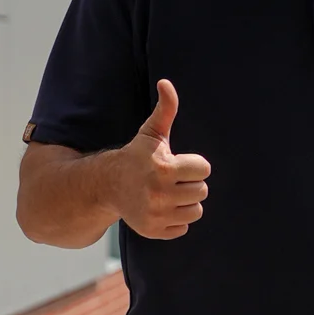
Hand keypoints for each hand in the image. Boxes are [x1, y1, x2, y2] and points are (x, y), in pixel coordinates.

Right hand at [116, 80, 209, 240]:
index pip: (204, 169)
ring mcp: (156, 215)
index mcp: (164, 168)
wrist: (109, 185)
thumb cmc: (138, 157)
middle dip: (190, 183)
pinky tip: (161, 208)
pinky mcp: (153, 231)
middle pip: (202, 191)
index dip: (193, 165)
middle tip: (172, 179)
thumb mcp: (152, 133)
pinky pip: (183, 228)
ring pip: (196, 211)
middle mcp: (159, 193)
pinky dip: (176, 220)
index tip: (176, 163)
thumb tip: (166, 83)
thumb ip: (165, 109)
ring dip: (186, 202)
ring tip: (168, 193)